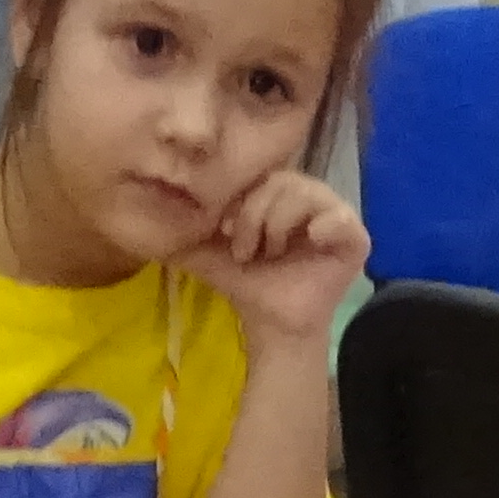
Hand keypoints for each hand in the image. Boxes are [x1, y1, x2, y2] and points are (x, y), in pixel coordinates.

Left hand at [177, 165, 369, 355]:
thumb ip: (180, 233)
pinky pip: (342, 218)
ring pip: (306, 193)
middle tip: (246, 250)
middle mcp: (308, 198)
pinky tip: (312, 240)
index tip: (224, 229)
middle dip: (255, 214)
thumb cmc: (246, 284)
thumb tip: (143, 221)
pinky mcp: (355, 239)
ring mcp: (333, 216)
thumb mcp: (206, 253)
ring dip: (279, 224)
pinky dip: (325, 225)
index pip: (260, 173)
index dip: (241, 197)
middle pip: (282, 180)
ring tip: (271, 253)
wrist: (271, 324)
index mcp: (278, 193)